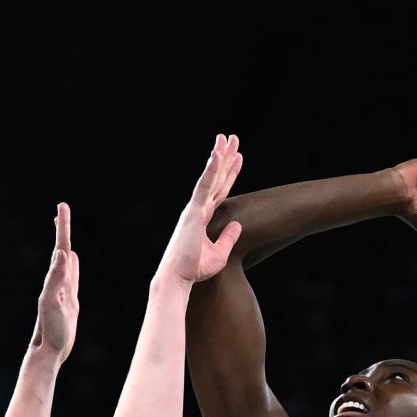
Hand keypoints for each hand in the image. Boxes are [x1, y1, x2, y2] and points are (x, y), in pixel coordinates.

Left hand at [31, 202, 80, 360]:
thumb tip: (63, 254)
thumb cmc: (50, 330)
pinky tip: (73, 259)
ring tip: (65, 229)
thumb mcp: (51, 303)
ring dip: (66, 244)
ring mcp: (64, 290)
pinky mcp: (70, 301)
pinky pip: (72, 276)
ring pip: (67, 261)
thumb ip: (56, 279)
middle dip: (63, 229)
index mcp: (54, 279)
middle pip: (62, 249)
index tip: (61, 206)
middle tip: (62, 208)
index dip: (62, 227)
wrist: (48, 352)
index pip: (61, 247)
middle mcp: (58, 282)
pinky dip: (74, 265)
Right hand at [158, 134, 244, 283]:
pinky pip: (204, 186)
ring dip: (219, 156)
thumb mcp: (220, 253)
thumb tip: (238, 224)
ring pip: (210, 177)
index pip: (220, 190)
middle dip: (225, 158)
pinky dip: (211, 170)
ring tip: (226, 138)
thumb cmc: (193, 269)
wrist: (178, 278)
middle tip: (232, 138)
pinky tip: (217, 155)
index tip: (237, 157)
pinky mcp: (193, 212)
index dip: (229, 173)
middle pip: (216, 178)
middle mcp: (198, 209)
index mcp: (202, 217)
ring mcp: (195, 208)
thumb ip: (228, 237)